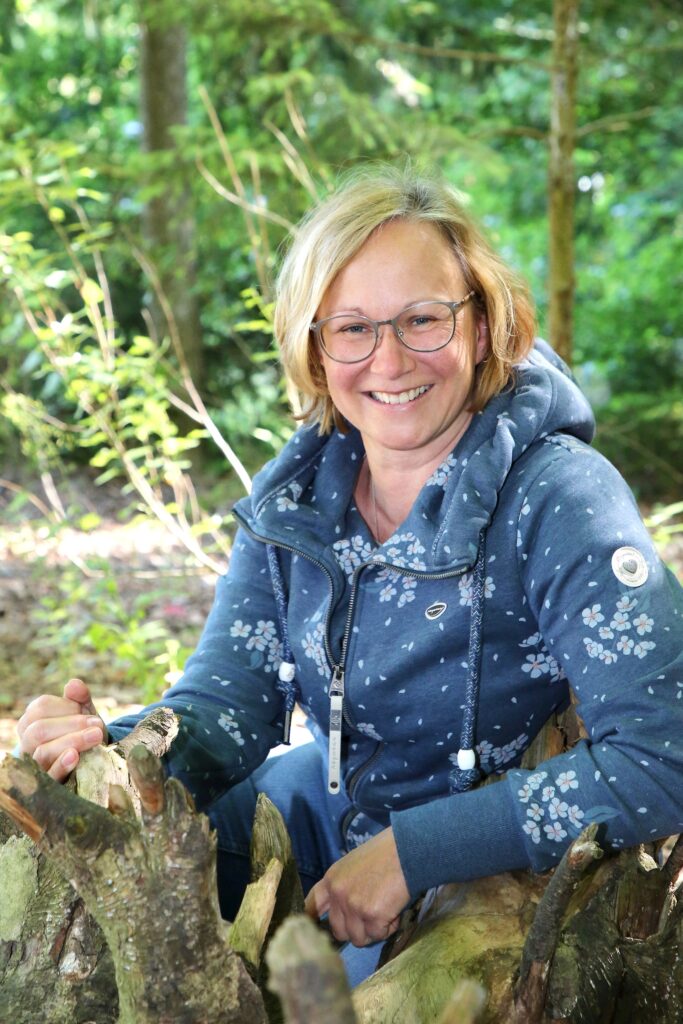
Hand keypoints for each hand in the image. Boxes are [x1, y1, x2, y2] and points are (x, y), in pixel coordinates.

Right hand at [16, 678, 105, 781]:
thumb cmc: (84, 732)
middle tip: (98, 724)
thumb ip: (80, 698)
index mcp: (33, 721)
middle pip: (38, 730)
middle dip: (70, 725)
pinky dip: (61, 765)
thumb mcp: (85, 713)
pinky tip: (76, 756)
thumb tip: (73, 684)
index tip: (86, 711)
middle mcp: (28, 743)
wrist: (96, 761)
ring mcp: (36, 764)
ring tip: (96, 736)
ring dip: (72, 741)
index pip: (40, 708)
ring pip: (42, 752)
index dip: (65, 707)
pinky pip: (49, 776)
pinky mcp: (48, 783)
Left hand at [304, 827, 409, 946]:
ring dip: (373, 930)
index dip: (314, 921)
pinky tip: (394, 910)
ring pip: (359, 939)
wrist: (405, 849)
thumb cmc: (384, 854)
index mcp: (331, 879)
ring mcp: (353, 906)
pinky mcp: (372, 916)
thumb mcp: (353, 865)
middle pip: (339, 931)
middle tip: (371, 917)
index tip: (318, 931)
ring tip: (385, 909)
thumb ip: (344, 886)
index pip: (312, 906)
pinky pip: (378, 935)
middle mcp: (338, 894)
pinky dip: (388, 928)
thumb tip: (344, 912)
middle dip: (356, 929)